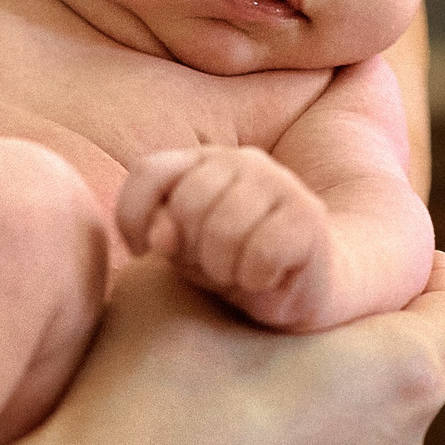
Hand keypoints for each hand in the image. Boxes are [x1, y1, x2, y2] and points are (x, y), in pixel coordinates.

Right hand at [0, 251, 444, 444]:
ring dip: (319, 434)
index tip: (402, 267)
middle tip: (286, 334)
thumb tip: (238, 263)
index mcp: (397, 375)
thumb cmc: (139, 399)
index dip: (432, 278)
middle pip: (403, 392)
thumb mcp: (182, 285)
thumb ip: (239, 266)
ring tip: (234, 415)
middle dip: (357, 359)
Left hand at [117, 145, 332, 328]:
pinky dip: (255, 276)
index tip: (145, 251)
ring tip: (238, 273)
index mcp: (204, 162)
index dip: (134, 214)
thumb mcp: (185, 250)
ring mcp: (280, 181)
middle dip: (192, 249)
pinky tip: (264, 278)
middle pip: (188, 203)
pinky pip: (263, 250)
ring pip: (225, 228)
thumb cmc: (237, 264)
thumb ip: (163, 233)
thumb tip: (161, 235)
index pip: (150, 171)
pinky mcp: (308, 214)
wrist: (310, 285)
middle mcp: (243, 160)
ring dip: (224, 268)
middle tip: (213, 267)